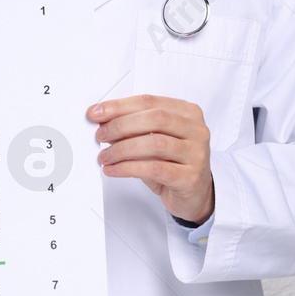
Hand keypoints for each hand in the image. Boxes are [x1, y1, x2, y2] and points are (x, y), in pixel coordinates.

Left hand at [89, 94, 213, 223]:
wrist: (194, 194)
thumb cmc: (173, 163)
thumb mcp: (154, 139)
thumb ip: (134, 128)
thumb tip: (104, 121)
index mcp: (187, 113)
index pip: (150, 101)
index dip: (119, 105)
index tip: (97, 112)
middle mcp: (196, 130)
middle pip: (154, 119)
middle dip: (120, 126)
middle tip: (101, 135)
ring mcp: (196, 154)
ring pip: (155, 143)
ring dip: (122, 149)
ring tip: (105, 156)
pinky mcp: (190, 177)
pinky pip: (154, 168)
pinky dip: (128, 168)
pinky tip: (114, 169)